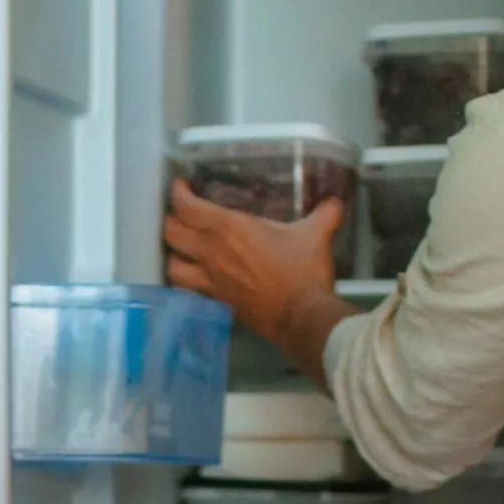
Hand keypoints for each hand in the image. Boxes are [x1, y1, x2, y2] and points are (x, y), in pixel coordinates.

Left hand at [164, 180, 356, 388]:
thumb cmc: (303, 272)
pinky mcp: (217, 302)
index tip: (182, 187)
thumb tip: (334, 202)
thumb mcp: (316, 234)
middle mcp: (211, 253)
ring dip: (173, 254)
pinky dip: (186, 283)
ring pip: (171, 265)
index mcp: (228, 228)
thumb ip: (324, 213)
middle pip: (170, 232)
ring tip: (184, 249)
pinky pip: (188, 291)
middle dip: (171, 219)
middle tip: (182, 215)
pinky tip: (196, 280)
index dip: (178, 193)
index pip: (186, 206)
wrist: (301, 317)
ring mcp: (211, 281)